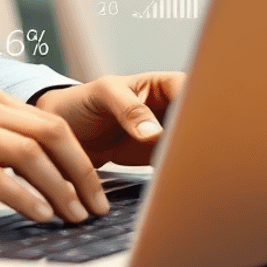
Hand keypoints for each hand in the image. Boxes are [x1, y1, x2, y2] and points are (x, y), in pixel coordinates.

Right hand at [0, 82, 110, 223]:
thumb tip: (46, 174)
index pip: (50, 122)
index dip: (81, 158)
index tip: (97, 190)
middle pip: (49, 132)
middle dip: (81, 173)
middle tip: (96, 207)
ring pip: (28, 153)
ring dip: (60, 189)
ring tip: (74, 216)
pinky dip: (24, 197)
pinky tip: (39, 215)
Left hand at [34, 72, 184, 166]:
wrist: (65, 133)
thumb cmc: (81, 102)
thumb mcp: (103, 95)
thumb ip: (127, 108)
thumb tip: (154, 131)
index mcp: (160, 86)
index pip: (189, 89)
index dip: (199, 103)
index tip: (198, 121)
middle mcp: (168, 109)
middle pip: (196, 120)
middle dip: (201, 133)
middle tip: (198, 150)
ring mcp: (165, 135)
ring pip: (189, 144)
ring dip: (192, 155)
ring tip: (191, 167)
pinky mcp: (157, 159)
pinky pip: (174, 165)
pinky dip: (177, 172)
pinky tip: (177, 180)